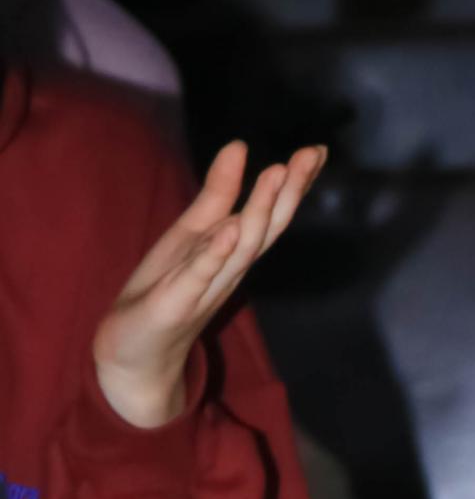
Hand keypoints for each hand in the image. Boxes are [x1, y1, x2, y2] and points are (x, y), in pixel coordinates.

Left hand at [93, 139, 325, 429]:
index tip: (317, 151)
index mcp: (233, 251)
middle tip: (310, 156)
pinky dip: (215, 255)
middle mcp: (229, 269)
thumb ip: (217, 194)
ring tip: (276, 176)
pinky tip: (230, 230)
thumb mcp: (190, 233)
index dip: (294, 184)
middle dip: (288, 192)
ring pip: (240, 249)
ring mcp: (205, 288)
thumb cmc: (165, 289)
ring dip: (259, 212)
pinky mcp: (176, 305)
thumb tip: (240, 145)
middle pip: (266, 229)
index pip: (271, 214)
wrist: (134, 353)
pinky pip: (199, 277)